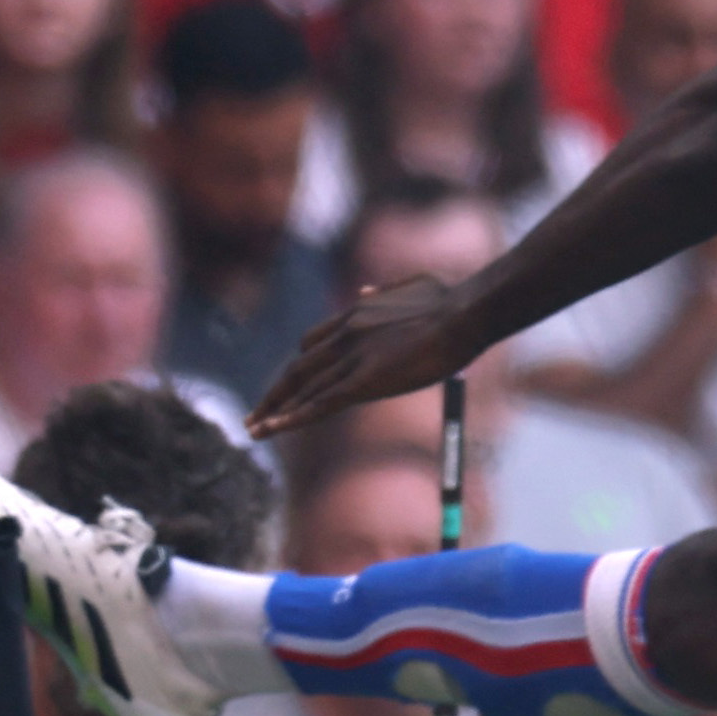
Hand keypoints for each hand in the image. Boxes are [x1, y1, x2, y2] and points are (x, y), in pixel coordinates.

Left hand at [261, 274, 492, 436]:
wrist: (463, 314)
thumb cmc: (450, 301)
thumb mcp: (411, 285)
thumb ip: (383, 291)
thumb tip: (364, 291)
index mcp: (355, 314)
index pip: (312, 343)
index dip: (299, 368)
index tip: (288, 386)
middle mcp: (344, 335)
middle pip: (297, 369)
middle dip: (274, 394)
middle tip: (255, 414)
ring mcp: (352, 357)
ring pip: (303, 389)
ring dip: (274, 411)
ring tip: (253, 430)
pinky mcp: (364, 380)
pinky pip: (320, 404)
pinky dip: (292, 418)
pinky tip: (272, 430)